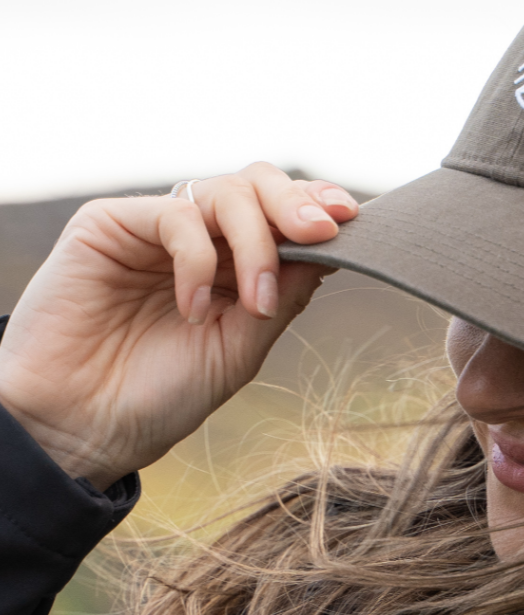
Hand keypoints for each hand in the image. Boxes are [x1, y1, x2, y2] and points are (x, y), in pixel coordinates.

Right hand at [0, 164, 358, 488]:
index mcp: (233, 265)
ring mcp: (153, 229)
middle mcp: (197, 239)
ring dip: (258, 244)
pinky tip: (193, 308)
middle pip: (258, 185)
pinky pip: (177, 215)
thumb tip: (334, 249)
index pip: (281, 215)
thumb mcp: (241, 349)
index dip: (317, 207)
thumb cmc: (159, 397)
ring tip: (257, 303)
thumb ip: (286, 296)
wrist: (81, 429)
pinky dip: (199, 259)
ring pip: (226, 193)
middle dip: (298, 204)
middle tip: (322, 232)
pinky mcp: (108, 225)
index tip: (351, 219)